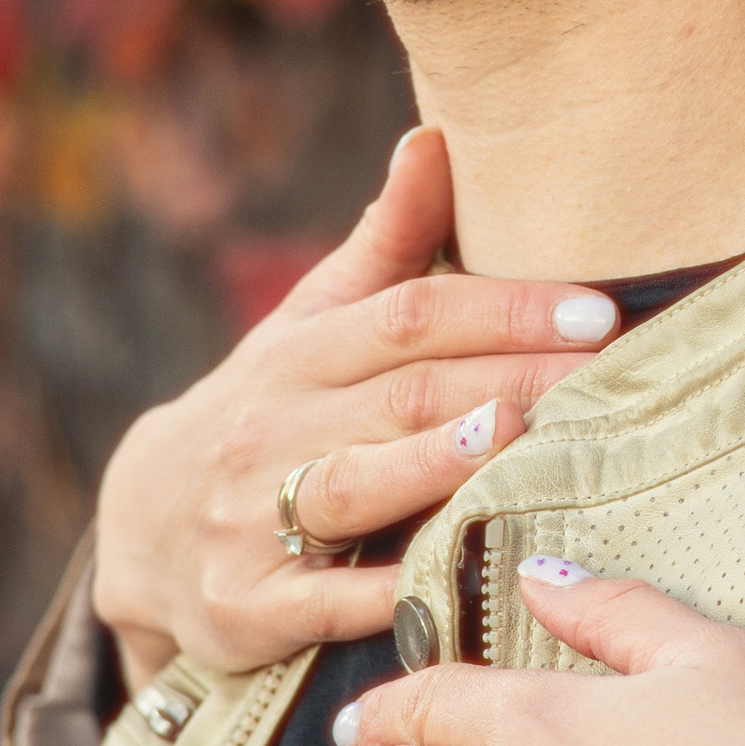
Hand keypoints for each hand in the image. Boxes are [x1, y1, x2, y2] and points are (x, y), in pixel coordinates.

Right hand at [91, 130, 623, 689]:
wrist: (141, 527)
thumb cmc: (269, 408)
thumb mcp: (311, 324)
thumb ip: (387, 244)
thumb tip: (437, 138)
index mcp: (302, 353)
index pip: (411, 316)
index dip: (503, 308)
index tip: (596, 311)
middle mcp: (273, 429)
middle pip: (403, 395)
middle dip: (508, 379)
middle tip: (603, 375)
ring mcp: (253, 519)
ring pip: (354, 486)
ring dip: (434, 462)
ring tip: (512, 435)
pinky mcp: (248, 607)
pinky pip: (322, 602)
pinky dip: (383, 593)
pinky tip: (450, 580)